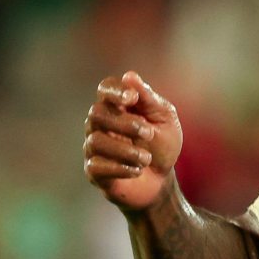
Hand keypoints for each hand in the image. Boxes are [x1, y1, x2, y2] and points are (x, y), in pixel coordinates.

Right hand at [83, 71, 183, 211]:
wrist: (161, 182)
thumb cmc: (162, 147)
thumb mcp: (165, 120)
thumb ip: (149, 99)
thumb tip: (130, 76)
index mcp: (119, 106)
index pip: (106, 88)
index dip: (114, 90)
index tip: (132, 98)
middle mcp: (100, 124)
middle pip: (96, 113)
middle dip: (125, 123)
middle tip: (148, 133)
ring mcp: (94, 147)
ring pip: (96, 141)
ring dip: (126, 150)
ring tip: (146, 159)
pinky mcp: (94, 171)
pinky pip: (96, 165)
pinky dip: (120, 168)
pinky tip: (136, 170)